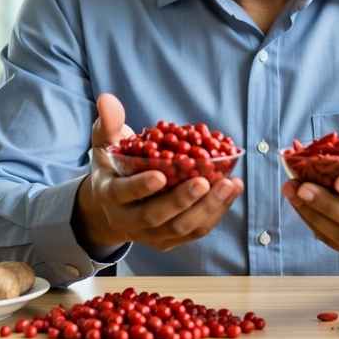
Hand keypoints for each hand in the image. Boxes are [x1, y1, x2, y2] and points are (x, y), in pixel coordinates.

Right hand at [73, 93, 244, 251]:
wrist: (115, 203)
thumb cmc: (114, 166)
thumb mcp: (106, 142)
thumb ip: (108, 122)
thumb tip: (107, 99)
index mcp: (108, 194)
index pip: (122, 194)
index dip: (140, 186)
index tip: (160, 175)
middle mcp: (126, 220)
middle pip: (154, 217)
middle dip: (181, 200)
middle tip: (204, 180)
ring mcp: (149, 235)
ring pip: (180, 228)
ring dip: (207, 208)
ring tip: (229, 184)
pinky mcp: (169, 240)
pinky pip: (195, 231)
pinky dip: (216, 213)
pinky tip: (232, 190)